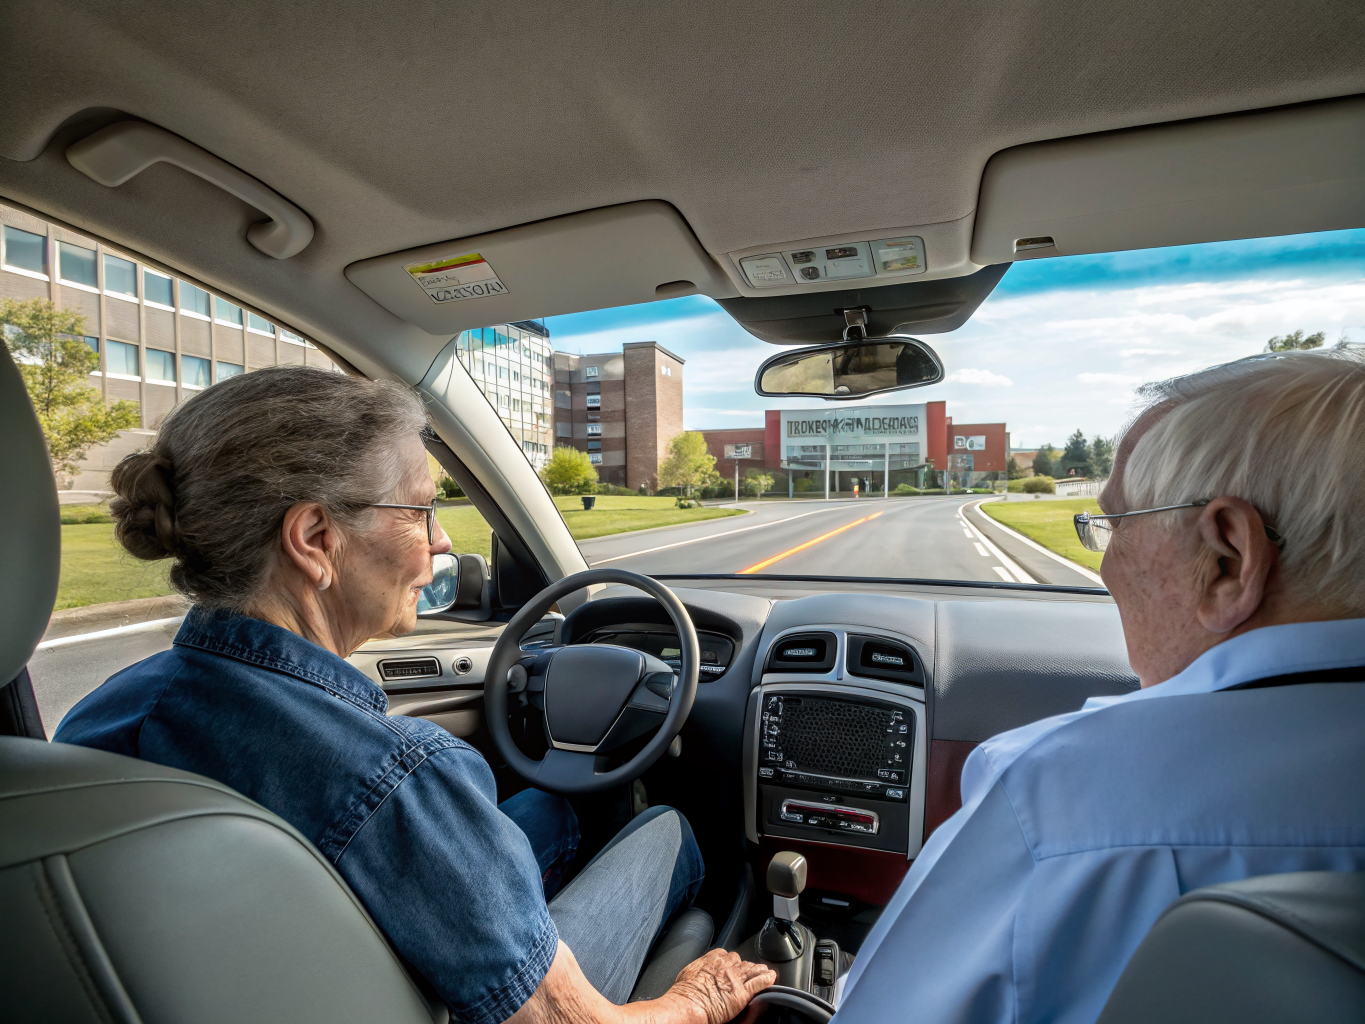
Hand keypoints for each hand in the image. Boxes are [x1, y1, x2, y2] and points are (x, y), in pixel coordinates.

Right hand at [661, 949, 776, 1023]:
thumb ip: (697, 968)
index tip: (731, 965)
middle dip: (744, 966)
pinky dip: (767, 979)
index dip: (730, 961)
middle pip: (741, 961)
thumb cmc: (684, 993)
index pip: (726, 955)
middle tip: (748, 971)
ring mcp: (736, 978)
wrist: (689, 1004)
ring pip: (753, 969)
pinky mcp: (743, 992)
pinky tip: (771, 978)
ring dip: (758, 971)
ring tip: (764, 972)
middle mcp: (726, 965)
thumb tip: (696, 973)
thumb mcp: (688, 973)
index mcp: (712, 959)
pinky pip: (759, 982)